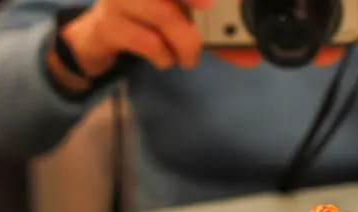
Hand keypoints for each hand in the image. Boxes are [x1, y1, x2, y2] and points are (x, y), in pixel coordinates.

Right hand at [62, 0, 341, 74]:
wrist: (103, 35)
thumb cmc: (151, 23)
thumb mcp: (187, 25)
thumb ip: (220, 38)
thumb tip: (254, 56)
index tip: (212, 2)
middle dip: (191, 1)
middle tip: (209, 7)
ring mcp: (118, 0)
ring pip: (162, 13)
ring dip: (184, 42)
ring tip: (188, 57)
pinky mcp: (108, 25)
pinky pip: (145, 40)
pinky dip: (163, 55)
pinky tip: (165, 59)